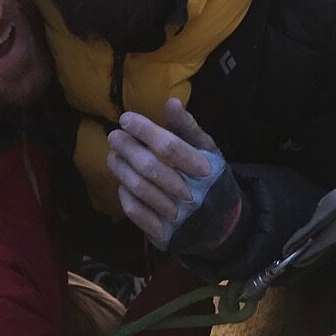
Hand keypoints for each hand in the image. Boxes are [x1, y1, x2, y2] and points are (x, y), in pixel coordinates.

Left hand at [106, 98, 225, 248]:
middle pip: (151, 168)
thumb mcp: (207, 151)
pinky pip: (136, 212)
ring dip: (121, 169)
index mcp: (204, 168)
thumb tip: (170, 102)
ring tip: (113, 155)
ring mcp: (176, 216)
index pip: (170, 147)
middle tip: (114, 136)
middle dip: (128, 149)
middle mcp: (191, 193)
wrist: (223, 224)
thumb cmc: (211, 179)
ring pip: (140, 189)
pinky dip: (124, 194)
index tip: (126, 119)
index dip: (145, 130)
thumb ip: (188, 128)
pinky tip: (121, 182)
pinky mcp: (164, 233)